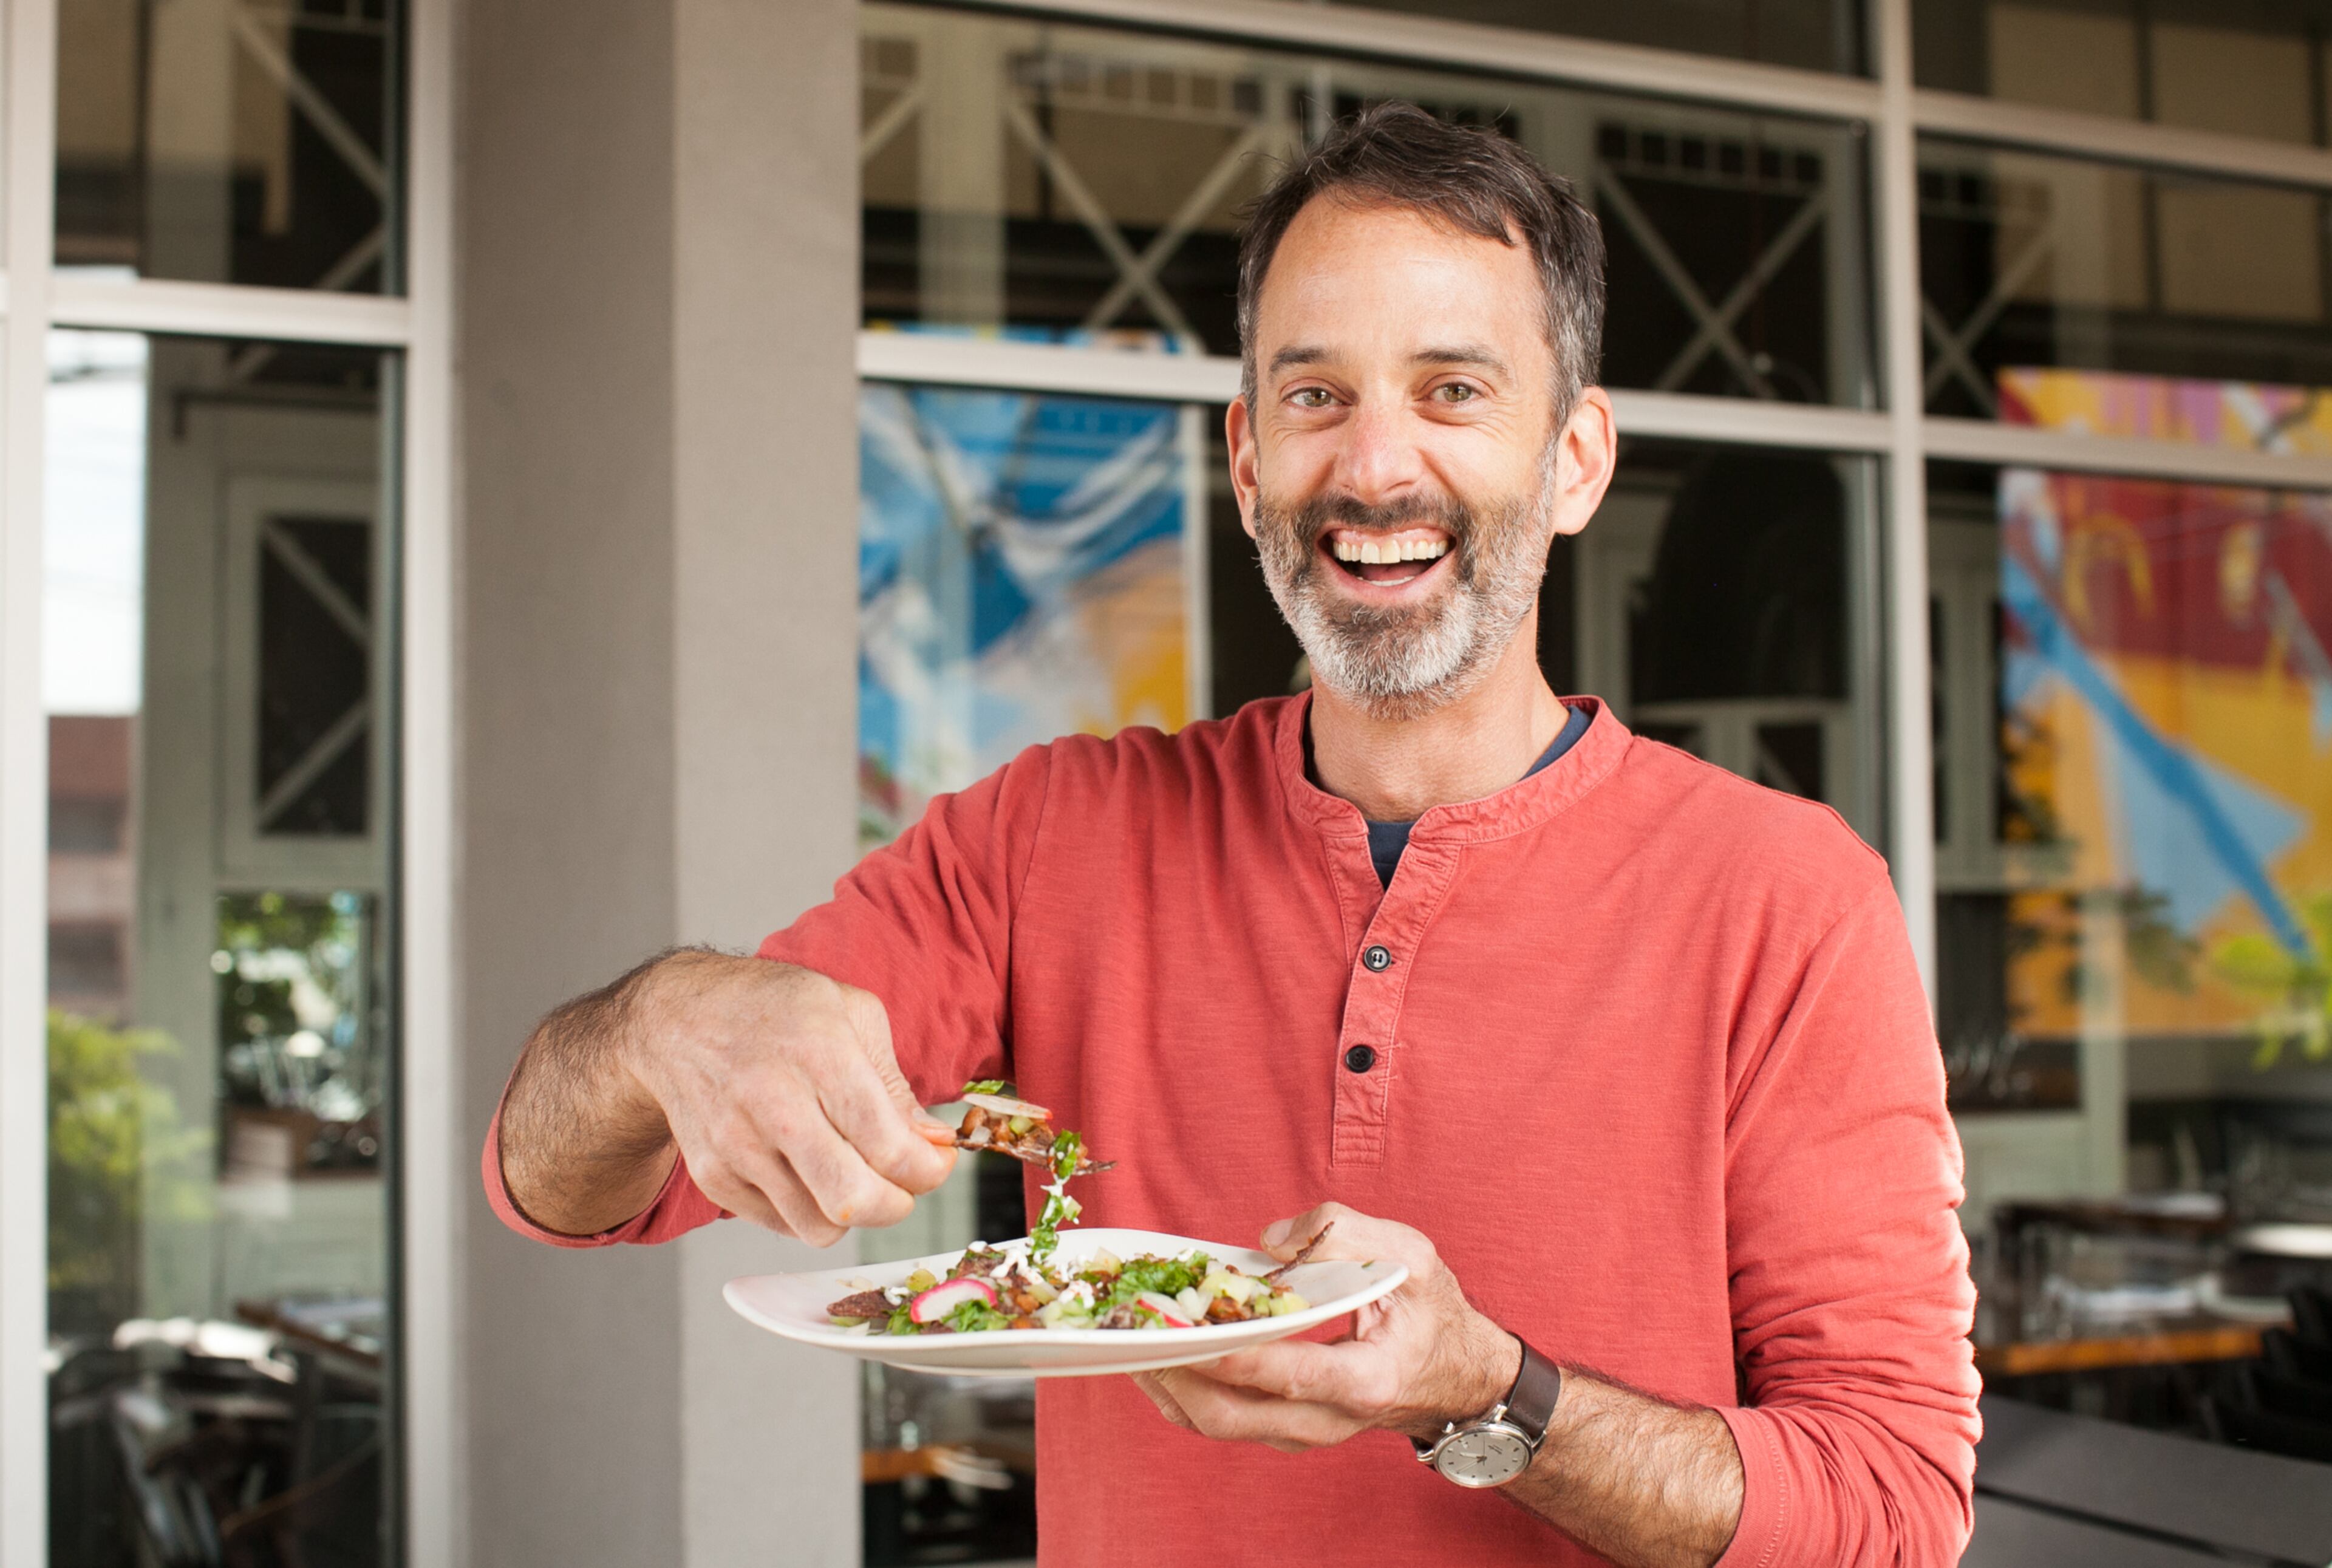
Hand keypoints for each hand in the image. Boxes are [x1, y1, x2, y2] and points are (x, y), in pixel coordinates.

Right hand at [622, 953, 958, 1244]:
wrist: (675, 1020)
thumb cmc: (773, 1008)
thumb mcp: (851, 1013)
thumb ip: (896, 1085)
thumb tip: (932, 1144)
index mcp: (819, 1055)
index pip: (889, 1147)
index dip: (929, 1170)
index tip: (935, 1161)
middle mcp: (773, 1105)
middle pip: (853, 1201)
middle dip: (898, 1204)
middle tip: (903, 1182)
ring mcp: (736, 1147)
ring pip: (819, 1227)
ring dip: (852, 1211)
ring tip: (853, 1171)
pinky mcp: (712, 1176)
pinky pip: (782, 1224)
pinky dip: (809, 1208)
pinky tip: (808, 1168)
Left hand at [1132, 1203, 1519, 1453]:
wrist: (1454, 1375)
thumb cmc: (1431, 1312)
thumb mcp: (1410, 1254)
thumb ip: (1343, 1232)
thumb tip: (1269, 1241)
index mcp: (1366, 1380)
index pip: (1287, 1375)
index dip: (1233, 1354)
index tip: (1185, 1330)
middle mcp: (1327, 1419)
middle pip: (1232, 1415)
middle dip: (1175, 1374)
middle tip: (1133, 1331)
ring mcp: (1302, 1430)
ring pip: (1217, 1424)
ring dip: (1168, 1384)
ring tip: (1127, 1339)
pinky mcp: (1282, 1427)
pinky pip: (1219, 1420)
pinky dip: (1181, 1391)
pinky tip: (1153, 1354)